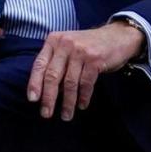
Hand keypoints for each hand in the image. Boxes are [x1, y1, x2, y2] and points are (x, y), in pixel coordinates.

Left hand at [25, 22, 144, 121]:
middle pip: (52, 76)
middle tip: (46, 114)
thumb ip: (55, 62)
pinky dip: (83, 97)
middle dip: (48, 98)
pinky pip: (86, 83)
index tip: (32, 99)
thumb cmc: (88, 46)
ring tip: (66, 115)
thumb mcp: (67, 46)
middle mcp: (65, 44)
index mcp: (53, 41)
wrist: (118, 36)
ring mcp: (80, 51)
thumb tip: (45, 91)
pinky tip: (82, 105)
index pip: (39, 65)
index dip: (34, 83)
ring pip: (70, 83)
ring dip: (68, 102)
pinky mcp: (95, 59)